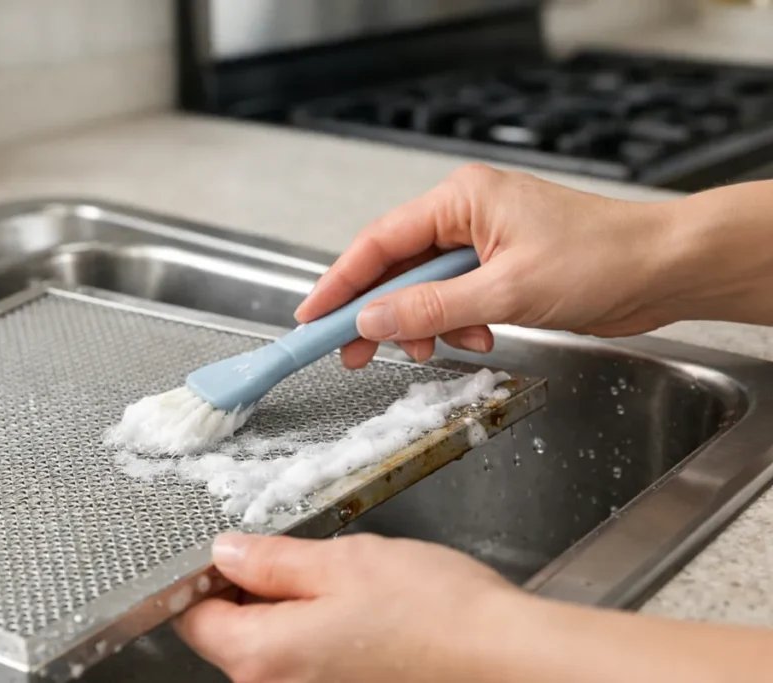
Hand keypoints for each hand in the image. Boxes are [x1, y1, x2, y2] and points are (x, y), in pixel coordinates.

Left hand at [173, 532, 528, 682]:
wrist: (502, 657)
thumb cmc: (431, 610)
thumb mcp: (340, 562)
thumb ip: (271, 560)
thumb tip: (225, 553)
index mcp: (263, 656)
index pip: (194, 620)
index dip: (204, 579)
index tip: (233, 551)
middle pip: (231, 637)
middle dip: (253, 593)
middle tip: (301, 559)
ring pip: (272, 650)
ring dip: (290, 613)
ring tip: (342, 585)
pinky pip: (306, 666)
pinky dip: (317, 636)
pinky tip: (360, 615)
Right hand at [295, 164, 683, 367]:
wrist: (665, 269)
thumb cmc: (603, 259)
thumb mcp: (506, 291)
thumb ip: (431, 308)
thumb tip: (371, 321)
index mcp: (460, 200)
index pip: (378, 243)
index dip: (340, 283)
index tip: (313, 318)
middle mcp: (465, 216)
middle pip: (396, 268)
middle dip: (377, 314)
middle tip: (352, 354)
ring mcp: (482, 243)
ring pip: (424, 290)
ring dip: (424, 325)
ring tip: (438, 349)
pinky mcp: (500, 270)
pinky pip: (455, 300)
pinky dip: (456, 325)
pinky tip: (479, 339)